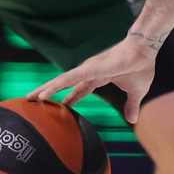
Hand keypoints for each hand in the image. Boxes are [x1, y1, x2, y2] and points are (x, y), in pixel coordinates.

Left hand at [30, 32, 161, 122]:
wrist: (144, 53)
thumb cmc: (140, 68)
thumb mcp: (136, 92)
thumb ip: (131, 106)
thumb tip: (133, 120)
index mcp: (99, 78)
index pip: (79, 90)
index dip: (70, 98)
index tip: (60, 106)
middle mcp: (89, 73)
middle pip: (64, 85)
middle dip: (49, 93)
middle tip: (33, 100)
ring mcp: (86, 70)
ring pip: (61, 82)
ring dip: (45, 90)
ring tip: (29, 98)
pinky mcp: (87, 69)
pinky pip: (66, 80)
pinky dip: (54, 87)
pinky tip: (43, 94)